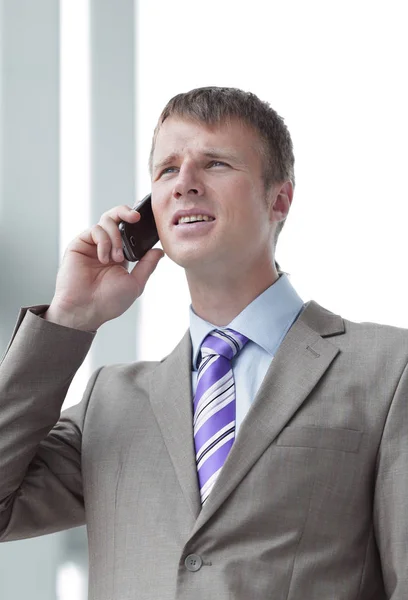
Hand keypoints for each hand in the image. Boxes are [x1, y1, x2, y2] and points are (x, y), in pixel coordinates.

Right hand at [44, 205, 163, 330]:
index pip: (129, 230)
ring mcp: (92, 244)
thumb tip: (159, 251)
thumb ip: (147, 265)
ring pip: (106, 221)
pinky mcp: (79, 244)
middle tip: (136, 217)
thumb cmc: (108, 302)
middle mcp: (105, 246)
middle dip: (126, 211)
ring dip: (115, 237)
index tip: (146, 220)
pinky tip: (104, 258)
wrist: (85, 310)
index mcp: (120, 254)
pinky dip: (103, 241)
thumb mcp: (135, 283)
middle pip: (116, 217)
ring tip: (116, 258)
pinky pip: (95, 230)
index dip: (137, 223)